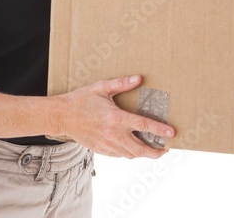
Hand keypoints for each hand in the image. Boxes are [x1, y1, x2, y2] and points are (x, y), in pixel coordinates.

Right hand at [54, 75, 174, 158]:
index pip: (144, 126)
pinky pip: (120, 155)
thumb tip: (138, 78)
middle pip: (141, 149)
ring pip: (131, 155)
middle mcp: (114, 134)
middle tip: (164, 149)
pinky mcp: (101, 149)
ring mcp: (107, 144)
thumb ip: (121, 84)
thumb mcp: (100, 88)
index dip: (159, 130)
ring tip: (150, 149)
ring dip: (143, 153)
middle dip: (156, 151)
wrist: (61, 116)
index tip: (171, 133)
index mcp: (116, 118)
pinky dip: (128, 153)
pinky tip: (131, 147)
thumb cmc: (80, 100)